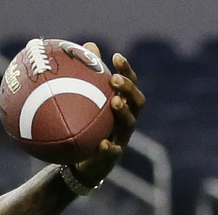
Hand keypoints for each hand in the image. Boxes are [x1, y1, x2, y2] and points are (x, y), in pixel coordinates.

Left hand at [71, 49, 144, 187]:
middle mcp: (125, 120)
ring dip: (124, 111)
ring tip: (114, 102)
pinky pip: (114, 152)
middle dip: (128, 88)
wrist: (80, 166)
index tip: (115, 56)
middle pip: (137, 101)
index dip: (126, 70)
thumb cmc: (84, 130)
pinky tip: (102, 144)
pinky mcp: (112, 157)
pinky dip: (110, 147)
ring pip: (129, 123)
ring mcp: (121, 138)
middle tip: (114, 79)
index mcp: (121, 105)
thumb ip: (85, 79)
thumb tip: (84, 47)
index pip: (130, 84)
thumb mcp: (82, 106)